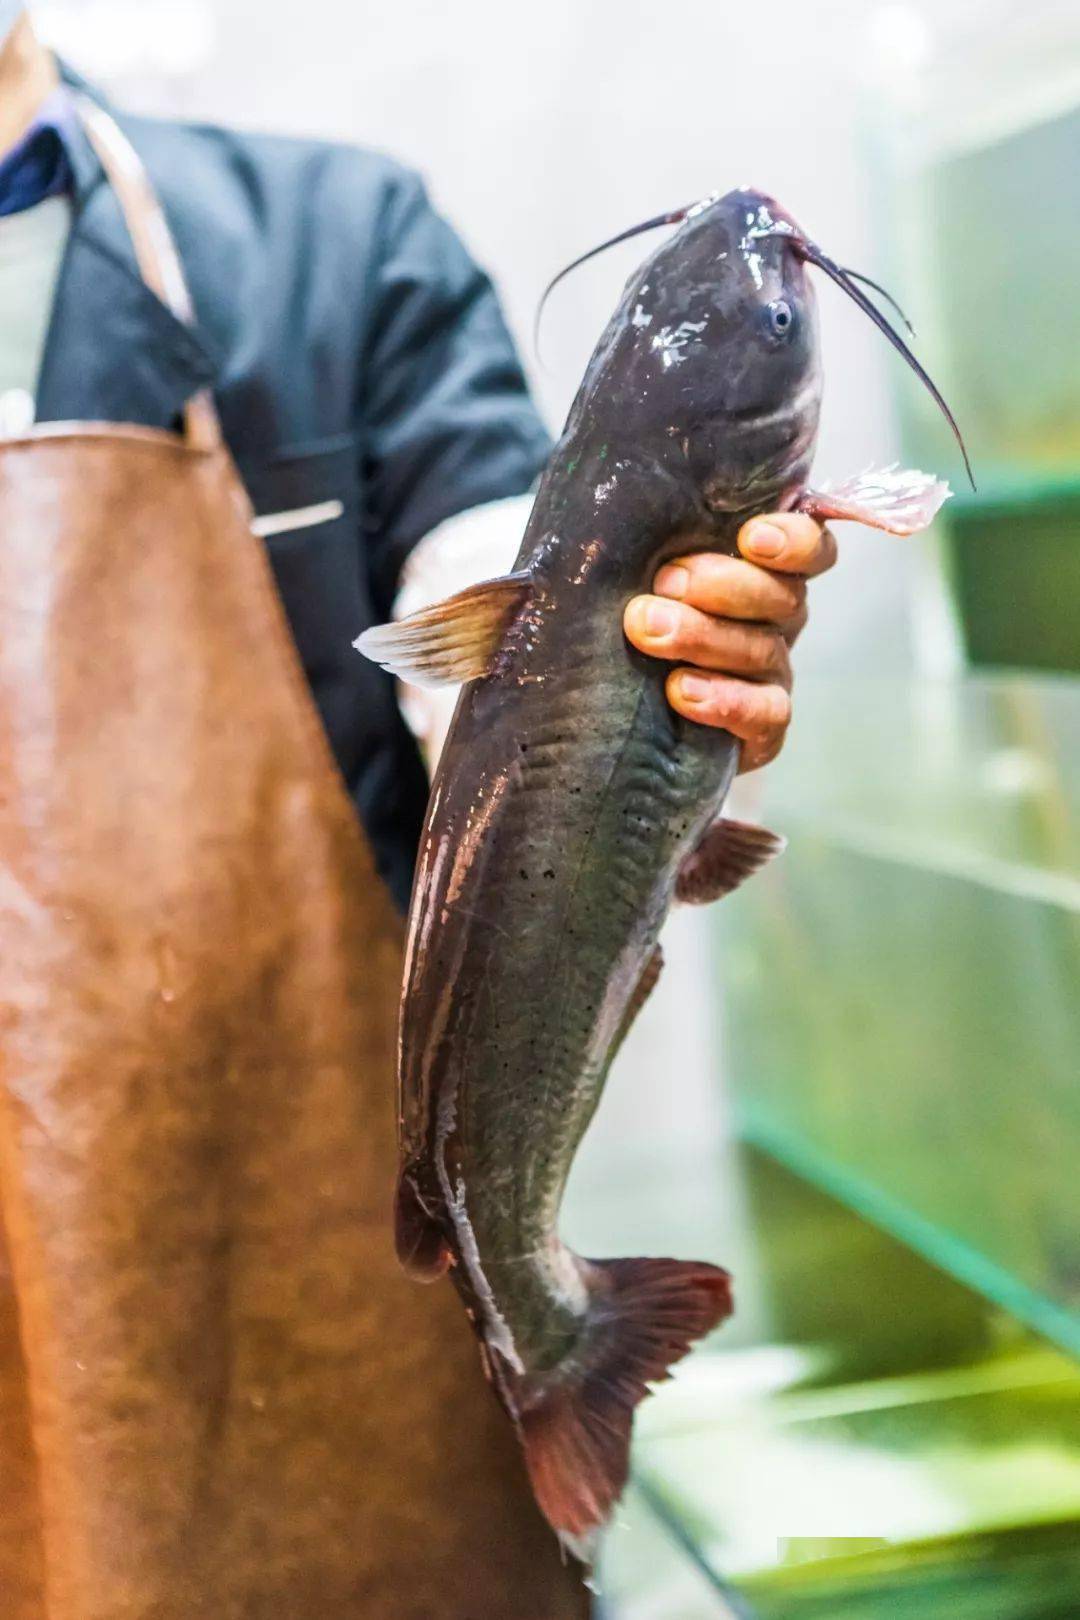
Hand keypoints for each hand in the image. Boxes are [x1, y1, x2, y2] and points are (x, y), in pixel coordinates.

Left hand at [623, 512, 835, 771]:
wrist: (615, 719)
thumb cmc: (624, 624)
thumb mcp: (631, 577)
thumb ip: (640, 546)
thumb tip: (602, 505)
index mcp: (761, 573)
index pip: (809, 547)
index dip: (794, 539)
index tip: (750, 538)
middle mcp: (776, 622)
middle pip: (782, 595)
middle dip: (724, 585)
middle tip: (665, 582)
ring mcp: (771, 677)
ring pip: (763, 650)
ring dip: (705, 636)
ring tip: (648, 630)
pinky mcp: (762, 731)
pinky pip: (765, 714)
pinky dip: (725, 700)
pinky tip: (681, 691)